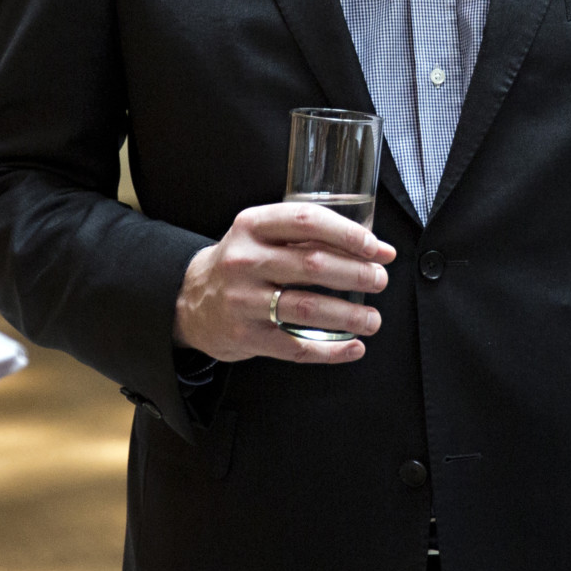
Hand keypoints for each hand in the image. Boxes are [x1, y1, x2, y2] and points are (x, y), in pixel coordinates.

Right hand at [172, 203, 394, 363]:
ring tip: (373, 319)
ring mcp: (243, 300)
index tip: (377, 248)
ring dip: (349, 315)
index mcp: (252, 225)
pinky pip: (296, 347)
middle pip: (313, 265)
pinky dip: (330, 350)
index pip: (307, 220)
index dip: (348, 234)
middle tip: (380, 280)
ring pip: (308, 308)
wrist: (191, 301)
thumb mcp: (260, 236)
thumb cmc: (242, 264)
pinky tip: (353, 348)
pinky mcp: (245, 336)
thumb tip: (368, 245)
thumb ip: (303, 236)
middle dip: (357, 274)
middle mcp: (245, 260)